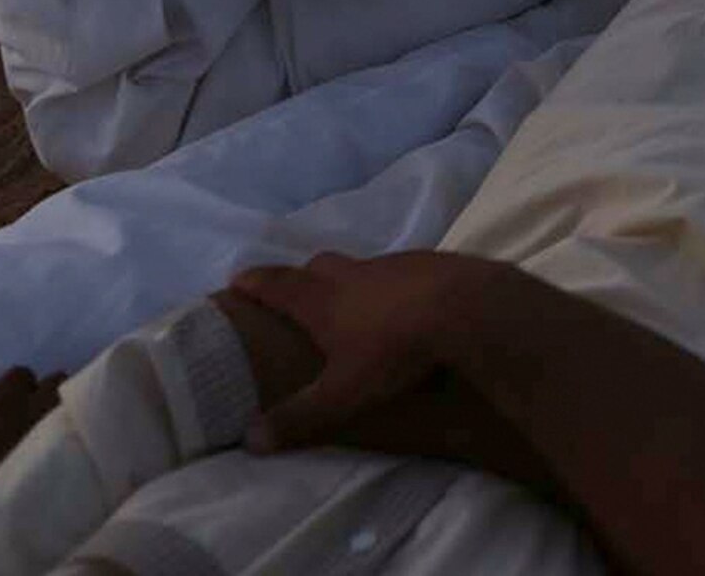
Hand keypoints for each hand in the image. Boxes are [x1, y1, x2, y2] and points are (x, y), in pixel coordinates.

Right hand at [0, 366, 61, 544]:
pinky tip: (53, 458)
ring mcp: (43, 448)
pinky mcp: (53, 476)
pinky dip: (66, 444)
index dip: (16, 386)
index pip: (22, 375)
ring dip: (58, 416)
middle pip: (54, 385)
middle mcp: (23, 421)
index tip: (8, 400)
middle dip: (46, 393)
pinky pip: (70, 445)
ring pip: (67, 412)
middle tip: (33, 412)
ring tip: (45, 433)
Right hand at [226, 252, 506, 453]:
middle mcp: (355, 273)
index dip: (256, 283)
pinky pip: (404, 272)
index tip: (237, 280)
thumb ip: (299, 416)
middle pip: (319, 266)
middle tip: (294, 292)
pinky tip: (406, 306)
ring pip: (363, 267)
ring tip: (353, 305)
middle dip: (302, 277)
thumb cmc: (394, 350)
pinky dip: (395, 286)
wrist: (467, 308)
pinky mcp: (434, 264)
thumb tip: (249, 440)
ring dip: (352, 281)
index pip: (278, 284)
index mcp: (324, 299)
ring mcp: (397, 263)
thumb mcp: (343, 393)